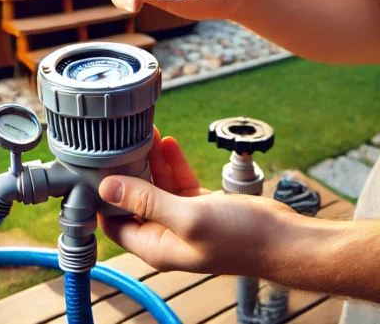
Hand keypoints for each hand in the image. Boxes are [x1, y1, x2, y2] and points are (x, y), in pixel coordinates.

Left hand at [97, 128, 295, 275]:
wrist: (283, 239)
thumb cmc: (241, 237)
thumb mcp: (189, 216)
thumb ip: (147, 201)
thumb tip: (108, 187)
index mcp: (156, 246)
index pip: (112, 223)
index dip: (102, 197)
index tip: (96, 168)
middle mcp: (166, 235)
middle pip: (132, 202)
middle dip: (125, 173)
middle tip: (118, 143)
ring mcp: (184, 220)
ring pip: (156, 187)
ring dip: (150, 162)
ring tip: (142, 134)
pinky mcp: (202, 207)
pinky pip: (178, 183)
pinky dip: (172, 163)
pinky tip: (168, 143)